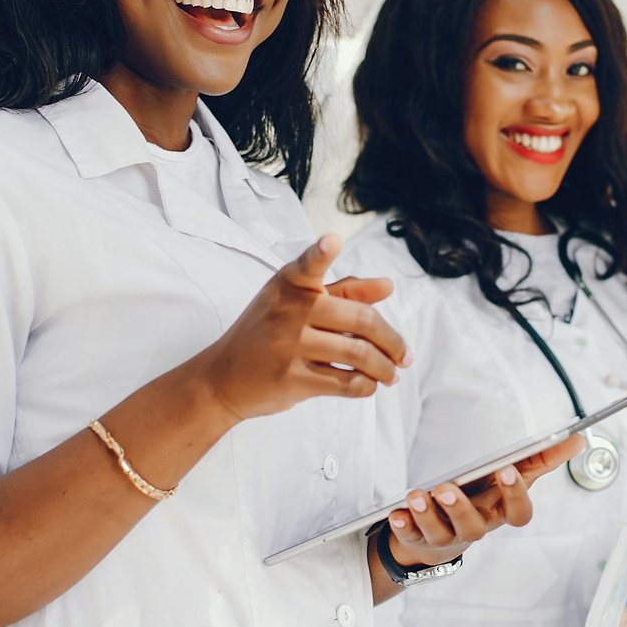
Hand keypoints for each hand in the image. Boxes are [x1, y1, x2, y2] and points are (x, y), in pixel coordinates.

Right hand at [197, 235, 409, 421]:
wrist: (221, 376)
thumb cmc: (266, 332)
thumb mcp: (293, 302)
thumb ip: (342, 291)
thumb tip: (387, 286)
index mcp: (289, 285)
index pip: (307, 265)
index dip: (320, 253)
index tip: (332, 240)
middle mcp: (288, 312)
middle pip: (361, 321)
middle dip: (392, 341)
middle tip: (405, 355)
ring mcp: (289, 346)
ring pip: (358, 355)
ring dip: (385, 368)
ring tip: (393, 374)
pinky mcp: (292, 379)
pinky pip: (345, 383)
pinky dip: (366, 386)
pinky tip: (370, 384)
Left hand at [385, 434, 584, 567]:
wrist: (447, 532)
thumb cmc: (484, 497)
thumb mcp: (512, 478)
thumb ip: (542, 459)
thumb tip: (578, 439)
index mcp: (500, 512)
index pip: (517, 513)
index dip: (514, 495)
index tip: (507, 469)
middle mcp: (477, 528)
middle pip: (475, 527)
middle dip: (460, 508)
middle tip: (447, 487)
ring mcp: (448, 537)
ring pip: (441, 532)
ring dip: (427, 514)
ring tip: (416, 496)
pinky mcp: (421, 540)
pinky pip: (411, 537)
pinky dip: (404, 526)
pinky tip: (397, 513)